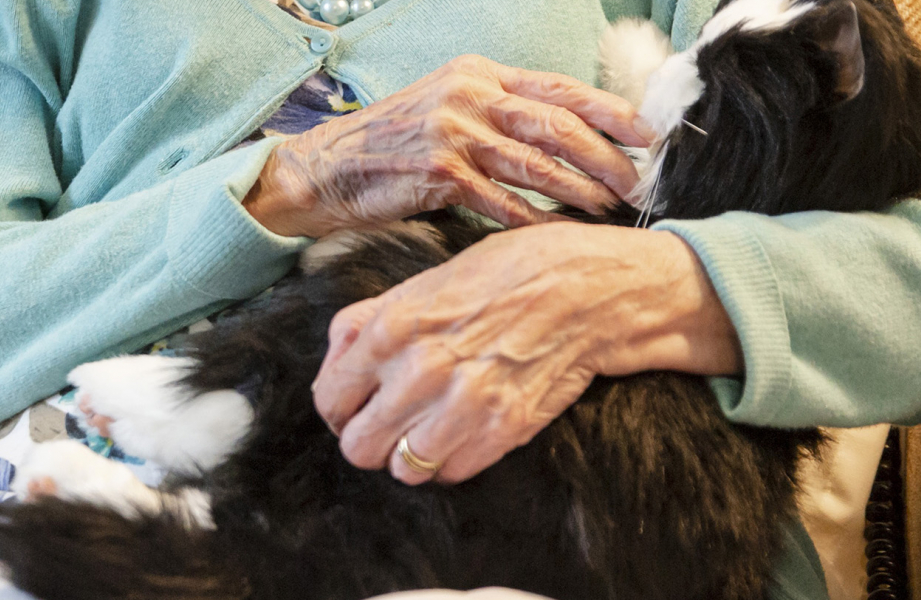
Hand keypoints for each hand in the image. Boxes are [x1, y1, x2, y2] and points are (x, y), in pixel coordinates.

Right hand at [245, 55, 656, 237]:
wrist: (328, 168)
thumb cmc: (396, 145)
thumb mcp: (449, 107)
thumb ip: (501, 113)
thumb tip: (570, 137)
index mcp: (481, 73)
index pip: (560, 88)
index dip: (610, 111)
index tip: (648, 135)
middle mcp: (471, 94)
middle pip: (558, 123)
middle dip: (608, 154)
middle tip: (641, 181)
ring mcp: (455, 133)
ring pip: (537, 163)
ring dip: (581, 188)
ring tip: (613, 208)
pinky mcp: (439, 174)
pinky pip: (502, 202)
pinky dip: (536, 220)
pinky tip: (562, 235)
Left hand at [311, 223, 741, 484]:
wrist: (590, 289)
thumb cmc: (510, 272)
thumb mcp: (430, 278)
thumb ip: (374, 317)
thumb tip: (339, 355)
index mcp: (392, 327)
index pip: (330, 399)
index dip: (339, 409)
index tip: (355, 407)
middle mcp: (420, 371)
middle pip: (359, 447)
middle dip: (370, 439)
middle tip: (390, 426)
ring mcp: (463, 405)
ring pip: (403, 469)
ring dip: (412, 456)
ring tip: (429, 432)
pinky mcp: (502, 430)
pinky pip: (452, 473)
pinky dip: (453, 461)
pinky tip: (463, 434)